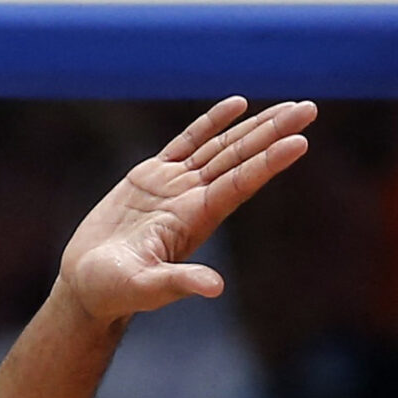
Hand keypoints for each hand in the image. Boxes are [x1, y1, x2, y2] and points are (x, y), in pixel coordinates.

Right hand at [59, 98, 315, 324]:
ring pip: (221, 147)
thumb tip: (215, 288)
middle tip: (309, 108)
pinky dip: (210, 123)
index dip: (268, 161)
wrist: (88, 286)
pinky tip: (236, 106)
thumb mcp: (146, 288)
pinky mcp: (150, 178)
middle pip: (240, 158)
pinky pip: (186, 142)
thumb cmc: (115, 292)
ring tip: (289, 106)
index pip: (240, 183)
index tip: (300, 141)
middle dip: (274, 132)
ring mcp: (174, 186)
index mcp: (196, 220)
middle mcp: (193, 199)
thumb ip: (179, 282)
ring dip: (254, 126)